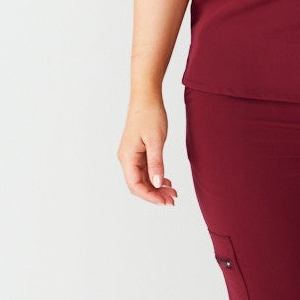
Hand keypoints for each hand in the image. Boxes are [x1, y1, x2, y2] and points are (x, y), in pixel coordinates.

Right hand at [119, 90, 178, 205]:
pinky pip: (145, 170)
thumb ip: (156, 163)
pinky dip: (156, 177)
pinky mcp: (138, 151)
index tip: (166, 201)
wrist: (147, 97)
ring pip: (143, 179)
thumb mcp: (156, 141)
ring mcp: (132, 155)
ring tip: (173, 193)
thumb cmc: (150, 115)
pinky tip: (167, 181)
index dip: (150, 196)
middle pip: (138, 185)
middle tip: (173, 200)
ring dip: (156, 187)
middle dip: (155, 195)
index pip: (135, 185)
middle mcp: (126, 158)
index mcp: (127, 157)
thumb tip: (157, 183)